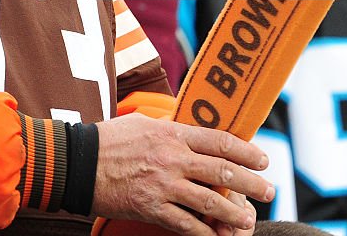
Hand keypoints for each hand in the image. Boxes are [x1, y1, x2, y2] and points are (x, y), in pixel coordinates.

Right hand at [93, 114, 274, 234]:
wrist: (78, 162)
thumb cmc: (109, 139)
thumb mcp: (142, 122)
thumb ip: (170, 129)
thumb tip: (193, 132)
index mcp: (171, 132)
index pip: (219, 140)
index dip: (246, 151)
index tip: (262, 159)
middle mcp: (172, 157)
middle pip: (222, 171)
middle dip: (251, 183)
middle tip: (268, 190)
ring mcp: (163, 184)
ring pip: (210, 201)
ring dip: (235, 213)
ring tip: (249, 219)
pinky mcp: (152, 207)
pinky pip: (187, 224)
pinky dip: (206, 233)